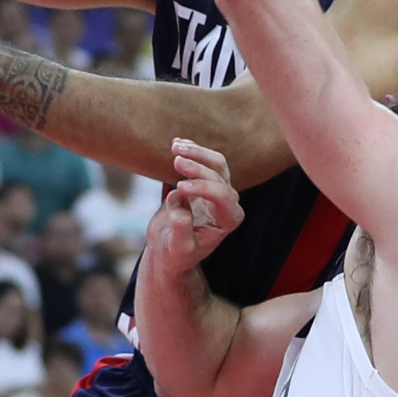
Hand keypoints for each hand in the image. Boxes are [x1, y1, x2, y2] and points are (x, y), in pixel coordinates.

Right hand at [144, 139, 243, 273]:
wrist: (169, 251)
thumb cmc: (176, 255)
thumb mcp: (177, 250)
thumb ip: (181, 231)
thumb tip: (181, 212)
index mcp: (228, 220)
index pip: (222, 196)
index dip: (202, 188)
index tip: (179, 186)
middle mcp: (228, 203)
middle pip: (218, 175)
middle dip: (197, 166)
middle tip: (176, 159)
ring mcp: (218, 190)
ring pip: (216, 163)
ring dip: (197, 152)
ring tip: (176, 145)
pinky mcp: (205, 182)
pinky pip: (204, 160)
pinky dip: (192, 150)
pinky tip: (177, 142)